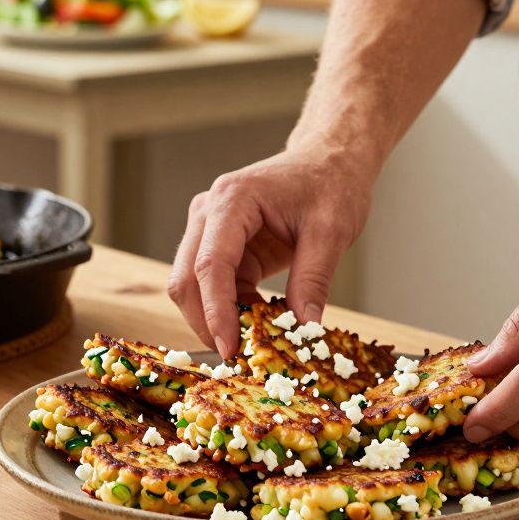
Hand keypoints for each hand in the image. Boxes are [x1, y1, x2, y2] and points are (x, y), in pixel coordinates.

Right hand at [168, 144, 375, 358]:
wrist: (329, 160)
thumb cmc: (330, 183)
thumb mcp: (332, 231)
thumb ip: (314, 279)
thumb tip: (304, 329)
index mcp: (232, 200)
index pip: (210, 264)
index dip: (216, 311)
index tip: (230, 348)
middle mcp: (209, 213)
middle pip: (186, 279)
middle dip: (207, 322)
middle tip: (238, 359)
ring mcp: (210, 229)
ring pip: (192, 287)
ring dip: (216, 319)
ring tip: (252, 345)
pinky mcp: (221, 246)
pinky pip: (215, 287)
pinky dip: (231, 311)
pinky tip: (258, 325)